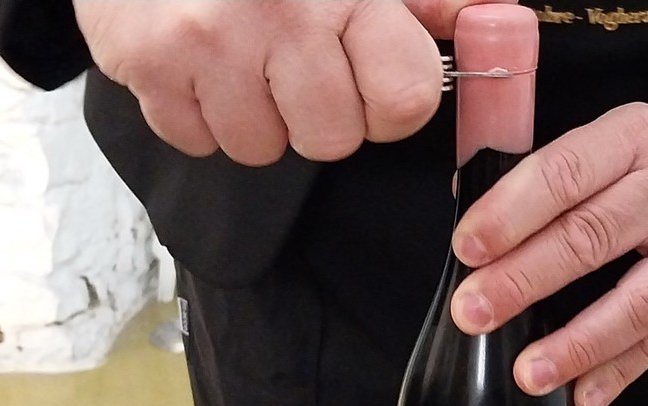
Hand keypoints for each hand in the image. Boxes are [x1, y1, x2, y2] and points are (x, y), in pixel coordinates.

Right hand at [73, 0, 509, 164]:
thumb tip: (496, 24)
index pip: (405, 103)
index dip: (388, 107)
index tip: (368, 83)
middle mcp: (284, 12)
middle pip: (332, 140)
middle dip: (319, 116)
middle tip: (293, 65)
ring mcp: (211, 40)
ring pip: (262, 149)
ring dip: (256, 117)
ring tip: (241, 59)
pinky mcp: (151, 62)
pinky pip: (197, 141)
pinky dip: (199, 113)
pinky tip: (199, 64)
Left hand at [449, 103, 647, 405]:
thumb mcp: (613, 141)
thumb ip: (550, 174)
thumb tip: (470, 209)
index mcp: (635, 137)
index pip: (564, 173)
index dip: (511, 213)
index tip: (467, 249)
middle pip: (592, 238)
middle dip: (523, 280)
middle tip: (472, 313)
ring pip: (637, 302)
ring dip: (577, 344)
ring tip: (527, 373)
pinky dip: (619, 373)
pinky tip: (582, 395)